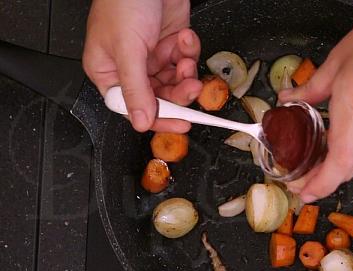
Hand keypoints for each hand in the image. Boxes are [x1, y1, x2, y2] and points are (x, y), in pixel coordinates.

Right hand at [83, 0, 201, 132]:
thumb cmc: (123, 0)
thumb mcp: (127, 49)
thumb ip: (136, 88)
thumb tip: (141, 121)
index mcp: (108, 71)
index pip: (133, 108)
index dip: (158, 118)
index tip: (180, 124)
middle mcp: (131, 67)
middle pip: (160, 97)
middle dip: (178, 93)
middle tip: (191, 87)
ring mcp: (153, 55)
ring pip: (176, 81)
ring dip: (186, 72)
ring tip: (185, 59)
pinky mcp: (171, 44)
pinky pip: (185, 60)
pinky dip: (189, 51)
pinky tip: (184, 37)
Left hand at [281, 0, 352, 201]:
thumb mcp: (337, 61)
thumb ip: (311, 88)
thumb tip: (289, 100)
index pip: (337, 161)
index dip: (319, 184)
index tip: (303, 192)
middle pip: (350, 169)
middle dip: (326, 178)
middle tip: (308, 174)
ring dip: (346, 168)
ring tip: (330, 158)